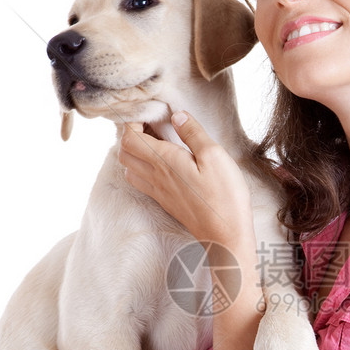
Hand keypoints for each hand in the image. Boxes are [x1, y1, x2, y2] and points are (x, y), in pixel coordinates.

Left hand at [119, 111, 254, 251]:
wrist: (225, 235)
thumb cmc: (224, 195)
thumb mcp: (214, 155)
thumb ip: (193, 133)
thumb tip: (177, 116)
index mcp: (164, 161)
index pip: (130, 139)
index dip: (132, 122)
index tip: (148, 114)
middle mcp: (155, 177)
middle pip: (124, 153)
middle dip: (130, 135)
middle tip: (150, 126)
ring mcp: (159, 192)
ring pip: (129, 169)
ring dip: (134, 153)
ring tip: (155, 143)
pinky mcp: (166, 202)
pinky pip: (141, 182)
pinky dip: (141, 168)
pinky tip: (162, 165)